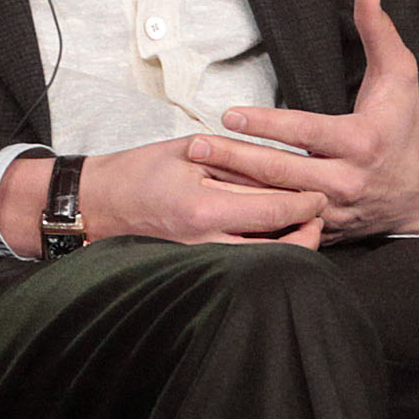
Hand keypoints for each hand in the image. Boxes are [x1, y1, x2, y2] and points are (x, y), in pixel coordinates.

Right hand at [0, 141, 325, 256]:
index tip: (320, 190)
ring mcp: (201, 260)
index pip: (276, 208)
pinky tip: (273, 236)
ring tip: (303, 224)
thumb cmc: (140, 170)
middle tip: (319, 211)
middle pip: (280, 248)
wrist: (97, 203)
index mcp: (205, 208)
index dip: (307, 200)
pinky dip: (265, 253)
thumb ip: (237, 159)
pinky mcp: (197, 267)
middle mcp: (207, 243)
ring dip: (290, 246)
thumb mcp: (190, 150)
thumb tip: (281, 166)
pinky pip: (242, 264)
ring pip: (264, 262)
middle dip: (308, 230)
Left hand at [191, 0, 418, 240]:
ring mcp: (333, 210)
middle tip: (194, 145)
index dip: (268, 125)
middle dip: (234, 160)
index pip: (307, 133)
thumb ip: (380, 33)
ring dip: (234, 189)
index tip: (231, 114)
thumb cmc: (402, 124)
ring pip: (277, 203)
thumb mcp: (401, 76)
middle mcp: (346, 180)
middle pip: (281, 172)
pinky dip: (250, 215)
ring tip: (195, 172)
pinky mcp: (324, 228)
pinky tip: (217, 202)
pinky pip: (282, 224)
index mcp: (361, 142)